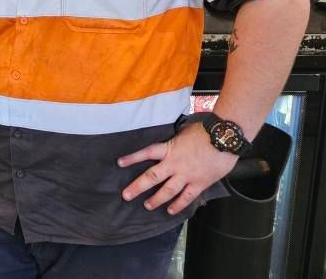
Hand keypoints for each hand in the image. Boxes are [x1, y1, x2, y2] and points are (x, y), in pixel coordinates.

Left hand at [118, 122, 237, 214]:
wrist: (224, 138)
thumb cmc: (205, 131)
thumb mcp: (183, 132)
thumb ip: (174, 141)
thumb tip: (171, 143)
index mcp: (169, 149)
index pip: (146, 153)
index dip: (132, 158)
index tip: (119, 163)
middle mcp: (174, 164)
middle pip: (152, 177)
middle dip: (137, 187)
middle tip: (126, 195)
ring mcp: (186, 175)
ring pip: (167, 191)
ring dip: (156, 199)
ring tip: (147, 205)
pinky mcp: (199, 183)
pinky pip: (186, 197)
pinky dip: (178, 205)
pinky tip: (171, 211)